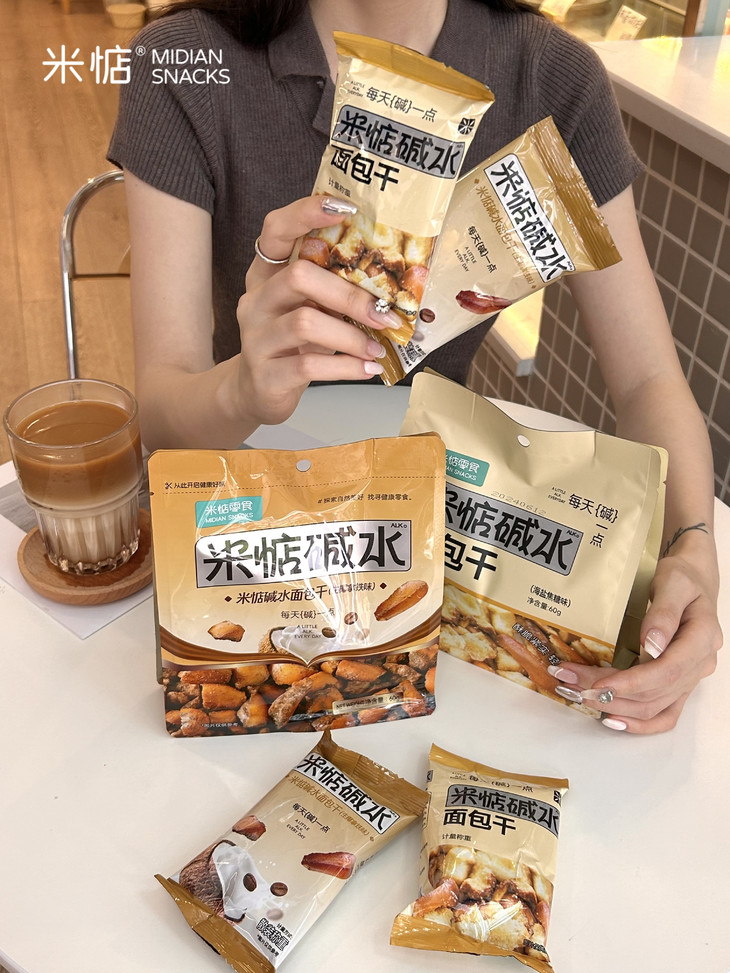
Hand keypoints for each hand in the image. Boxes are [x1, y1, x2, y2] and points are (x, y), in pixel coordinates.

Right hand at [235, 195, 401, 427]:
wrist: (258, 391)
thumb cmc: (293, 344)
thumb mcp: (309, 309)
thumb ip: (332, 290)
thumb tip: (391, 286)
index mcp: (267, 274)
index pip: (275, 229)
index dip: (306, 213)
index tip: (345, 208)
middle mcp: (256, 300)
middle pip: (299, 276)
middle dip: (350, 296)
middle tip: (385, 315)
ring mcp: (256, 337)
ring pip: (305, 323)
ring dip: (351, 337)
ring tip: (378, 348)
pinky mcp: (265, 374)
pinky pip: (309, 365)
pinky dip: (345, 368)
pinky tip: (366, 369)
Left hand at [547, 537, 721, 733]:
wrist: (694, 583)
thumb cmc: (683, 579)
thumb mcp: (674, 584)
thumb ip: (664, 613)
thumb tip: (651, 643)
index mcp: (702, 640)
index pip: (666, 672)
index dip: (630, 682)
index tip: (597, 683)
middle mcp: (699, 666)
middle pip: (653, 692)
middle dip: (609, 692)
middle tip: (569, 682)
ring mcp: (690, 679)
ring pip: (653, 707)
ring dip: (614, 706)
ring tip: (578, 695)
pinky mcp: (679, 685)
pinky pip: (664, 714)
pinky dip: (639, 723)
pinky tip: (611, 719)